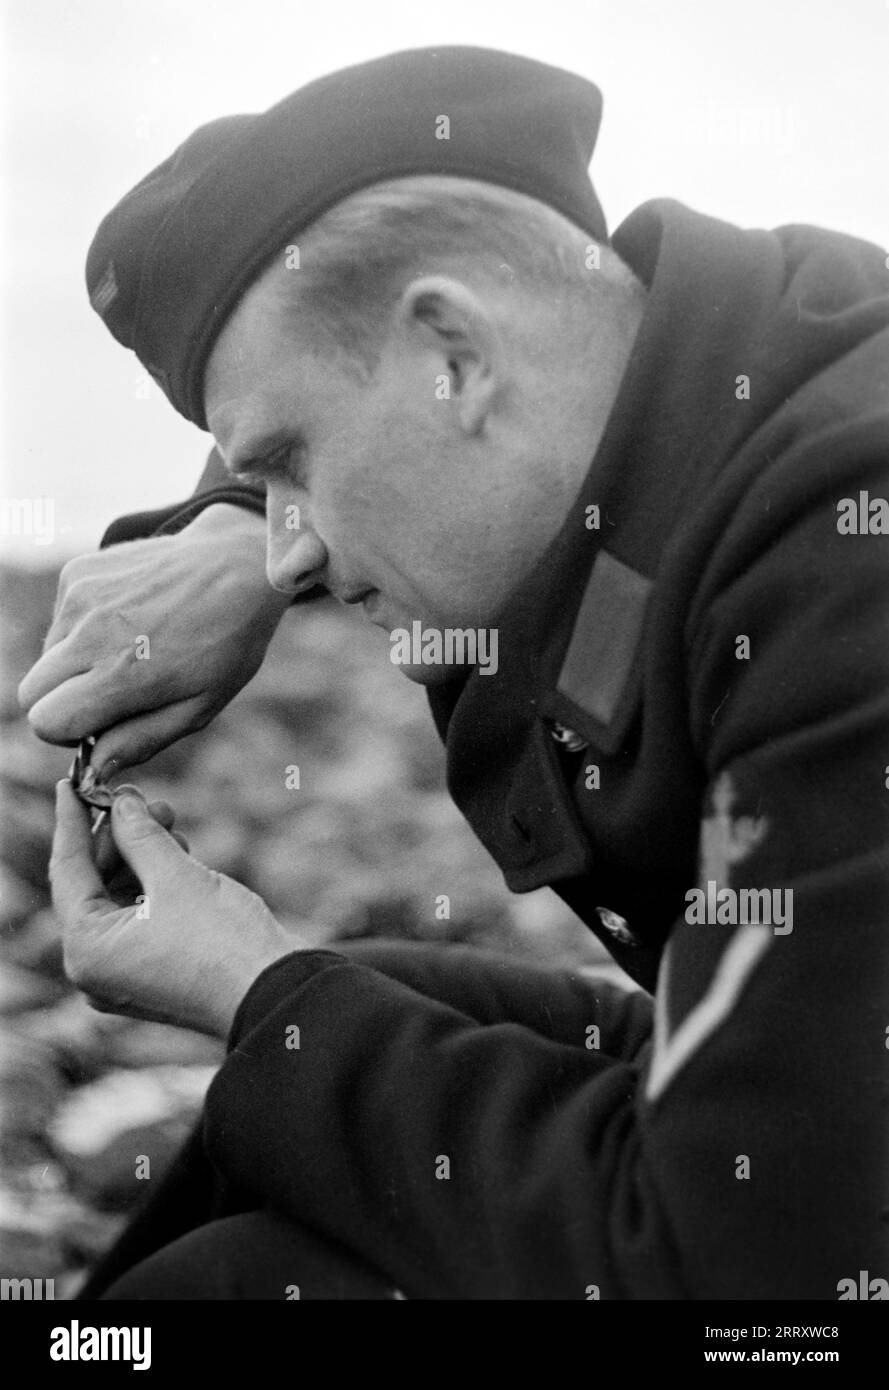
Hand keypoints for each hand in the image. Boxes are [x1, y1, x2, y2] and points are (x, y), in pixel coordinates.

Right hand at [18, 505, 291, 775]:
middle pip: (31, 693)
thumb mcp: (199, 706)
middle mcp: (91, 632)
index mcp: (122, 673)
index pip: (46, 721)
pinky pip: (59, 620)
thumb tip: (94, 767)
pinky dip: (83, 628)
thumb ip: (140, 740)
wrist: (236, 563)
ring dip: (74, 664)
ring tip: (130, 649)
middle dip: (61, 703)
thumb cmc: (225, 642)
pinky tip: (129, 619)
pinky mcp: (79, 572)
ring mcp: (81, 597)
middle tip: (109, 695)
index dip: (68, 733)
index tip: (99, 725)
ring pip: (45, 656)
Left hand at [50, 780, 301, 1037]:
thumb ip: (140, 834)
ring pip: (118, 898)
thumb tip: (120, 802)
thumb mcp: (177, 876)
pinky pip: (139, 917)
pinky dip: (153, 883)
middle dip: (117, 837)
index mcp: (86, 950)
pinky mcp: (152, 972)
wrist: (276, 994)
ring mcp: (123, 973)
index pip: (67, 871)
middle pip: (92, 885)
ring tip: (168, 820)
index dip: (71, 820)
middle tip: (140, 798)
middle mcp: (95, 967)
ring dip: (140, 856)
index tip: (69, 782)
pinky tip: (176, 852)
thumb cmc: (224, 942)